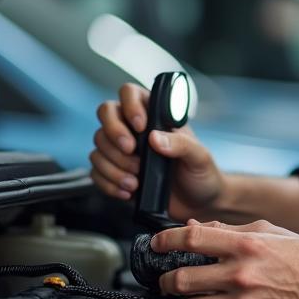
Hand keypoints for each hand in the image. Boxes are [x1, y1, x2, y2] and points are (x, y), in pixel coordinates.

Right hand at [90, 83, 223, 221]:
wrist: (197, 205)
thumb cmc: (201, 174)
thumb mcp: (199, 157)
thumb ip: (182, 144)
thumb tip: (155, 138)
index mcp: (156, 116)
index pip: (130, 93)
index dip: (130, 105)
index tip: (141, 126)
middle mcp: (135, 129)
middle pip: (106, 114)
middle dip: (114, 134)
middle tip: (132, 151)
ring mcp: (123, 151)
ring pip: (99, 145)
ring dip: (114, 165)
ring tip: (135, 181)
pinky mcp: (115, 173)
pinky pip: (96, 171)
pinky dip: (108, 182)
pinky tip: (128, 191)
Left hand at [154, 219, 298, 298]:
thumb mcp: (271, 232)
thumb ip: (230, 230)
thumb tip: (196, 229)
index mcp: (246, 246)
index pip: (191, 240)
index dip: (165, 241)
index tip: (156, 244)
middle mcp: (241, 275)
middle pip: (182, 279)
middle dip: (168, 279)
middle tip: (170, 279)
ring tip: (197, 296)